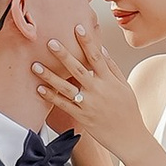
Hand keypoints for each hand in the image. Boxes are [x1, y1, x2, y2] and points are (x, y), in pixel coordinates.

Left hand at [27, 17, 153, 159]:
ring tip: (36, 65)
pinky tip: (39, 88)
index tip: (77, 27)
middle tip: (50, 42)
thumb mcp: (124, 86)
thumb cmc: (128, 110)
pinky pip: (63, 105)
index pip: (97, 56)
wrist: (129, 137)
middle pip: (78, 69)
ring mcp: (89, 104)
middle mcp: (98, 90)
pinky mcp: (82, 116)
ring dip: (50, 76)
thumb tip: (101, 49)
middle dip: (63, 55)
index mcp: (110, 80)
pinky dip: (51, 96)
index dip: (87, 41)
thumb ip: (112, 68)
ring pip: (66, 87)